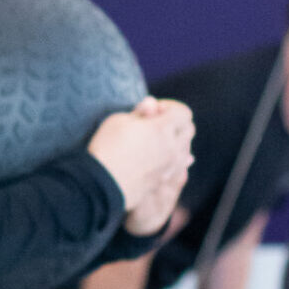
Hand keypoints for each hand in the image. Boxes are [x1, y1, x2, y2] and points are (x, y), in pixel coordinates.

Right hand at [88, 96, 192, 234]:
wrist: (100, 185)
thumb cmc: (106, 148)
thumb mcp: (117, 121)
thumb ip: (139, 111)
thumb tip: (151, 103)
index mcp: (162, 128)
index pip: (183, 112)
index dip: (169, 107)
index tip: (153, 110)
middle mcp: (172, 147)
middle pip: (188, 130)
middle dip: (176, 124)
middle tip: (156, 125)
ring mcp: (170, 166)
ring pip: (185, 150)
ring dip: (175, 143)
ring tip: (157, 143)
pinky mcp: (163, 181)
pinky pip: (178, 168)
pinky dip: (174, 160)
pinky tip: (165, 159)